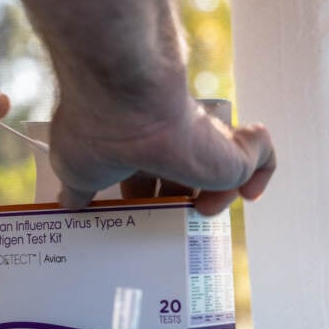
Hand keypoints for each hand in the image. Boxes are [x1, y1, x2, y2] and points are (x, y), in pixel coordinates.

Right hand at [48, 64, 274, 214]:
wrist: (125, 98)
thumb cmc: (94, 131)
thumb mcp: (74, 172)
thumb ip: (77, 191)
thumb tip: (69, 204)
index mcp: (131, 145)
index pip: (142, 175)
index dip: (143, 196)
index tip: (140, 215)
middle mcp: (166, 138)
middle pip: (181, 176)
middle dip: (178, 202)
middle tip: (171, 229)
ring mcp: (199, 137)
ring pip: (219, 169)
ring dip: (214, 197)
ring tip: (200, 219)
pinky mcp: (230, 144)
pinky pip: (259, 157)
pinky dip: (260, 175)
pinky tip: (248, 194)